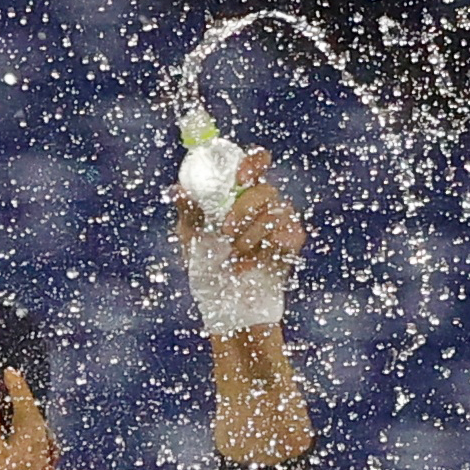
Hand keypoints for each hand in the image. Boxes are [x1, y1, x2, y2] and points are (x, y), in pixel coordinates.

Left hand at [177, 141, 303, 336]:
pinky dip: (261, 253)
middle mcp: (265, 205)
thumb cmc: (208, 269)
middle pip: (265, 190)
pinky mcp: (292, 242)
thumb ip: (188, 212)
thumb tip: (176, 189)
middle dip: (243, 208)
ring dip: (249, 236)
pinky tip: (245, 268)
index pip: (255, 164)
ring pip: (274, 214)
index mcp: (241, 195)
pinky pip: (284, 236)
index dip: (252, 162)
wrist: (226, 307)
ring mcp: (282, 223)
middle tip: (225, 229)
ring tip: (233, 255)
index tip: (239, 176)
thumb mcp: (191, 239)